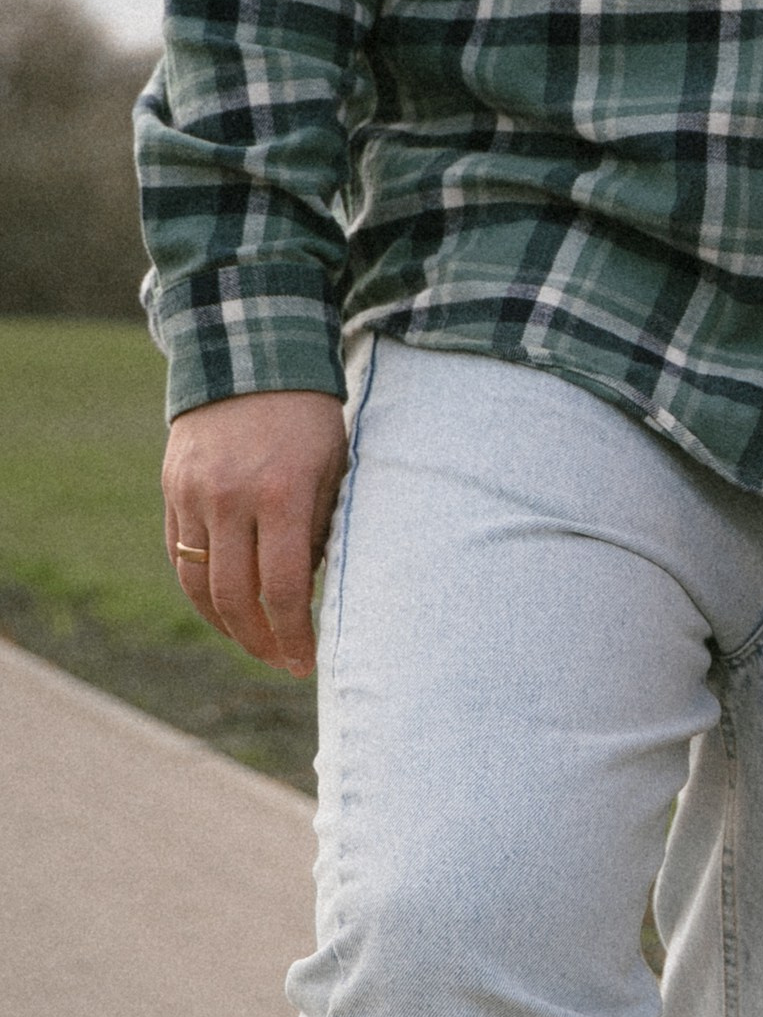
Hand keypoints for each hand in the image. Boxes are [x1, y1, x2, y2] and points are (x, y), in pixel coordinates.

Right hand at [162, 389, 350, 677]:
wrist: (248, 354)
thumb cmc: (309, 417)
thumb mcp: (335, 468)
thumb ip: (323, 530)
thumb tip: (312, 594)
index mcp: (283, 494)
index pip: (283, 588)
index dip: (294, 634)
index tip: (308, 661)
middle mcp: (232, 498)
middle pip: (236, 597)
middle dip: (262, 642)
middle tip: (284, 662)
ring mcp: (195, 495)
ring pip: (200, 585)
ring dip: (228, 626)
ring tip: (256, 645)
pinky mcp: (173, 490)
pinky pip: (180, 557)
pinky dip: (200, 592)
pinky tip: (226, 610)